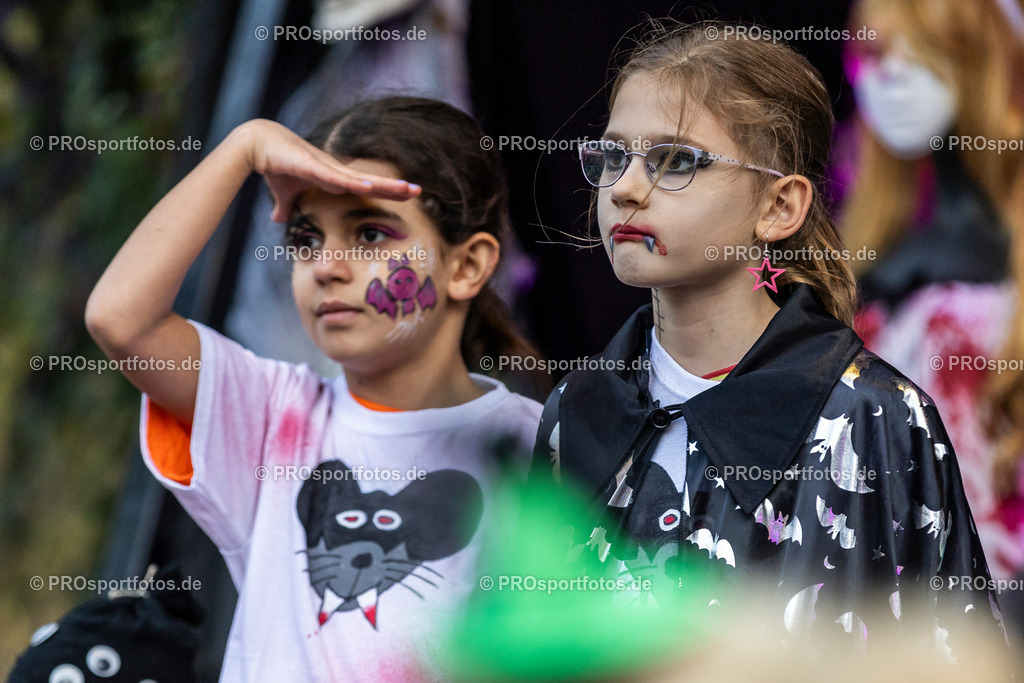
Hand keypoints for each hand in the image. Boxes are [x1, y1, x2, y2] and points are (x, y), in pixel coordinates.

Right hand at [237, 119, 420, 221]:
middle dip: (394, 187)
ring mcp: (326, 168)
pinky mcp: (312, 166)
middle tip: (419, 191)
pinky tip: (369, 187)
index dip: (387, 191)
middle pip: (371, 181)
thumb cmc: (274, 165)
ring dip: (382, 185)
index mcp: (333, 178)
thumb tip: (278, 220)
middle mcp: (335, 172)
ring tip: (404, 189)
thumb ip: (286, 208)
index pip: (367, 187)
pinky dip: (352, 183)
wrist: (256, 145)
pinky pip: (336, 177)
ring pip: (360, 179)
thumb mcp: (284, 194)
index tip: (408, 195)